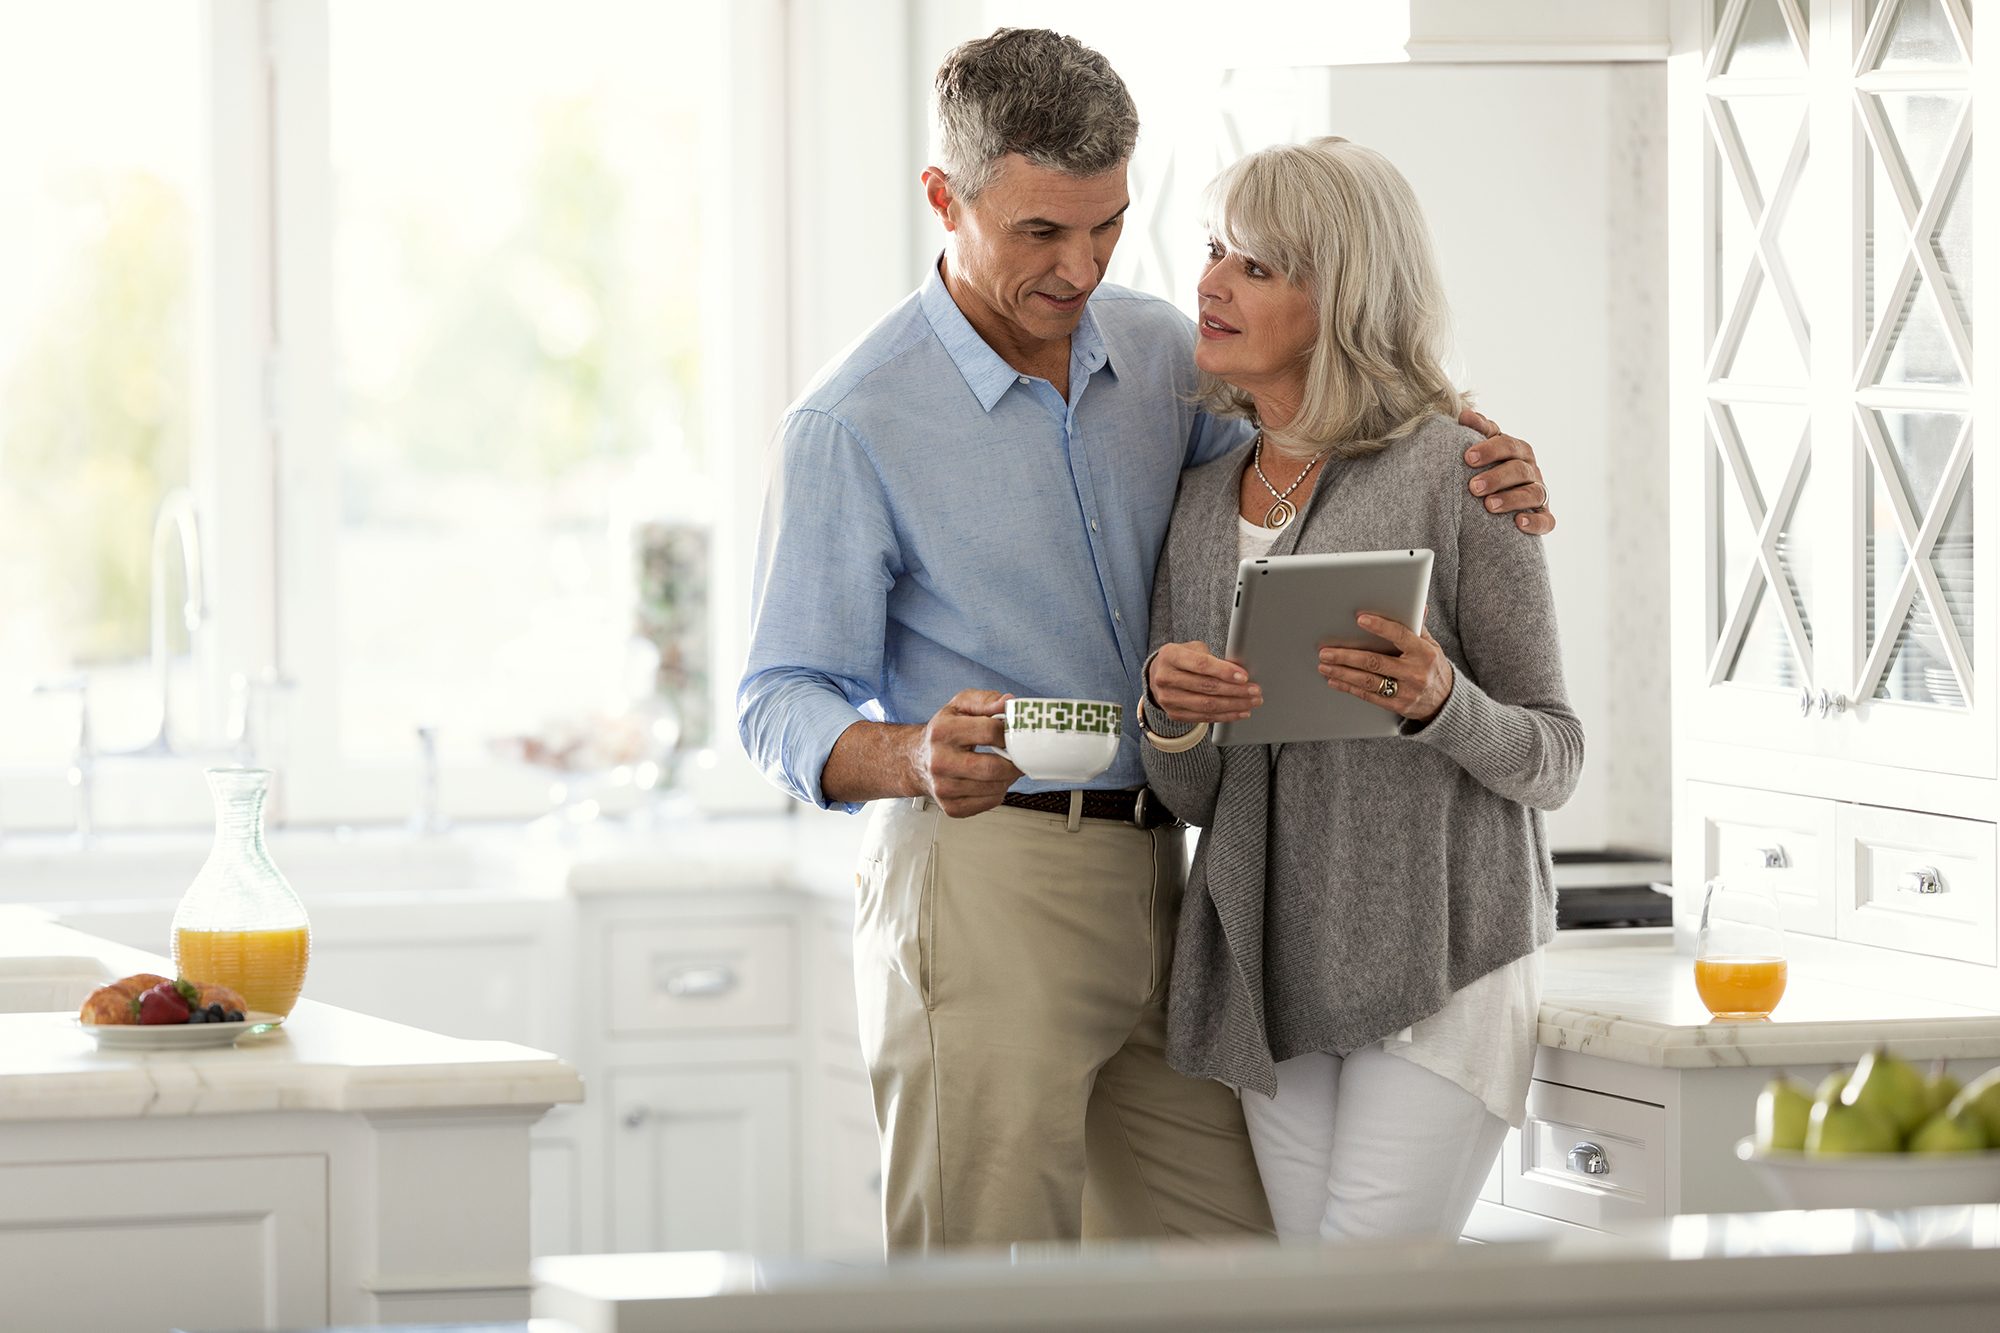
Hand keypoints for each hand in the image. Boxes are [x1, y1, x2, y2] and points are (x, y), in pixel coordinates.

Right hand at [910, 689, 1021, 817]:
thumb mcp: (960, 706)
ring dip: (1008, 777)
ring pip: (994, 787)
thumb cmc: (942, 732)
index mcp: (942, 732)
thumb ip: (985, 701)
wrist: (917, 760)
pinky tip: (992, 780)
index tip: (1012, 733)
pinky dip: (999, 791)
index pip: (989, 732)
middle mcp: (940, 761)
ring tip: (1004, 766)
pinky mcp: (951, 807)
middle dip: (1014, 762)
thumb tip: (1008, 703)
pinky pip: (989, 802)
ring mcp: (944, 788)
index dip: (1009, 732)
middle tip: (1019, 755)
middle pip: (992, 767)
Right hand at [1148, 641, 1260, 723]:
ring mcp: (1168, 699)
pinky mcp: (1174, 714)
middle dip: (1235, 690)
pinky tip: (1240, 712)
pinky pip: (1204, 717)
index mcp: (1170, 656)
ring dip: (1234, 705)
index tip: (1244, 676)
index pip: (1201, 665)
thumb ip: (1212, 658)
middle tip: (1255, 690)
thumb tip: (1240, 671)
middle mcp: (1165, 678)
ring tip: (1252, 702)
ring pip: (1207, 705)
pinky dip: (1225, 716)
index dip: (1224, 671)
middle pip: (1206, 687)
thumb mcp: (1194, 649)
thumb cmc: (1183, 659)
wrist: (1158, 675)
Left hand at [1319, 614, 1453, 723]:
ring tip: (1324, 664)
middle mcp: (1415, 672)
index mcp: (1423, 653)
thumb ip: (1418, 627)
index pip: (1400, 636)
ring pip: (1368, 681)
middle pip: (1375, 662)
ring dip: (1342, 672)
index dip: (1380, 627)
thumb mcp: (1431, 645)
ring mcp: (1405, 691)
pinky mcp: (1397, 706)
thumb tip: (1415, 604)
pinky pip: (1368, 696)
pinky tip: (1334, 680)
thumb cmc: (1433, 667)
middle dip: (1347, 656)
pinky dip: (1349, 687)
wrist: (1445, 701)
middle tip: (1326, 651)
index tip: (1360, 619)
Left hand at [1459, 408, 1553, 534]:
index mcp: (1517, 451)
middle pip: (1519, 470)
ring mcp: (1539, 493)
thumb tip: (1465, 415)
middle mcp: (1531, 470)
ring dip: (1512, 499)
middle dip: (1496, 477)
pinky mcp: (1544, 516)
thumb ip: (1478, 431)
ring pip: (1533, 494)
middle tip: (1473, 487)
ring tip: (1489, 505)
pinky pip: (1546, 521)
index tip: (1468, 457)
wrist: (1496, 499)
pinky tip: (1519, 523)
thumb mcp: (1483, 447)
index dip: (1489, 450)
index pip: (1507, 445)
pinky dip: (1535, 522)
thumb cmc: (1488, 467)